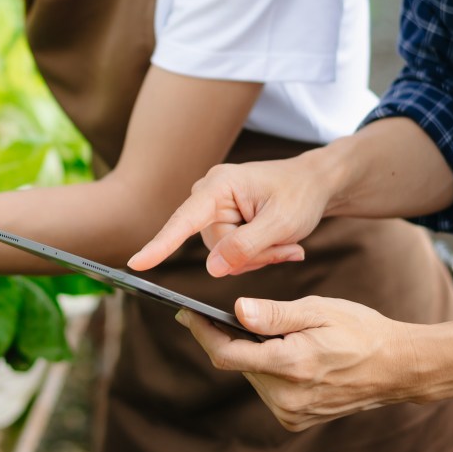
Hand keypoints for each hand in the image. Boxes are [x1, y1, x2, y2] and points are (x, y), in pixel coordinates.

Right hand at [128, 154, 334, 277]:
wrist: (316, 183)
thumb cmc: (301, 195)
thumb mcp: (281, 224)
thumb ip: (245, 246)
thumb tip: (211, 268)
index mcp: (219, 186)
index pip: (184, 221)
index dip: (160, 245)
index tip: (136, 264)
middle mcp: (209, 194)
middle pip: (213, 247)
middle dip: (249, 256)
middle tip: (284, 246)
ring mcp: (214, 207)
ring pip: (223, 255)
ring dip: (256, 256)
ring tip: (284, 241)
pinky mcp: (222, 219)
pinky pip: (230, 251)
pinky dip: (256, 254)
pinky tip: (279, 243)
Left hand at [176, 296, 427, 431]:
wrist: (396, 368)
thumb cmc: (360, 330)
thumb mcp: (319, 310)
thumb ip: (276, 313)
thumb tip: (237, 312)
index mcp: (291, 366)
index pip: (228, 353)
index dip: (202, 333)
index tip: (185, 313)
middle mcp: (287, 397)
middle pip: (238, 364)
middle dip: (232, 338)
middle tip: (234, 314)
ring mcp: (291, 413)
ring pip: (252, 376)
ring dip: (254, 355)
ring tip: (279, 335)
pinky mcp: (295, 421)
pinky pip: (268, 390)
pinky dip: (270, 371)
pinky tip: (291, 357)